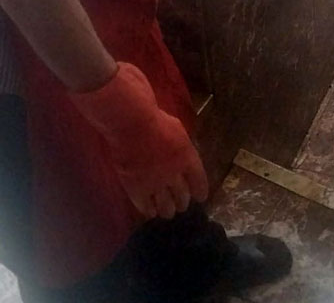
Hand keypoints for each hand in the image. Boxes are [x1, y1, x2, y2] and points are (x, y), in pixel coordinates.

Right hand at [70, 62, 208, 219]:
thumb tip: (184, 156)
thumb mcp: (178, 130)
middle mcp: (175, 174)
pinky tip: (151, 212)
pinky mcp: (136, 188)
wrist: (131, 124)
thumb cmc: (156, 119)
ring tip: (168, 212)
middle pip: (182, 196)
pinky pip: (145, 206)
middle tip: (182, 205)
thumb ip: (182, 147)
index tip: (201, 198)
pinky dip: (149, 210)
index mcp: (188, 158)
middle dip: (183, 202)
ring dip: (168, 209)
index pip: (199, 180)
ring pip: (165, 206)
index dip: (200, 190)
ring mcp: (155, 183)